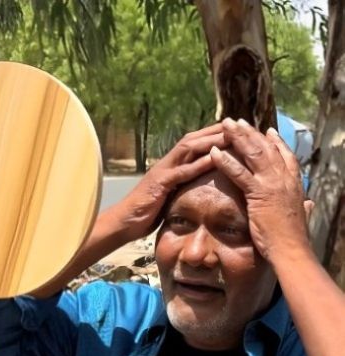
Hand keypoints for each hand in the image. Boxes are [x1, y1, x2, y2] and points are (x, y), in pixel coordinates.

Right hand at [110, 122, 226, 241]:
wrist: (123, 223)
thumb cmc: (145, 213)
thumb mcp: (168, 196)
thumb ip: (181, 186)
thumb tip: (198, 186)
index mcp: (170, 166)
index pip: (194, 143)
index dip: (214, 134)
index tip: (236, 130)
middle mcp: (167, 163)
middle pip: (194, 139)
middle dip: (216, 131)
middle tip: (240, 124)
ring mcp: (162, 171)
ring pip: (188, 148)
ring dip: (210, 140)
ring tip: (231, 135)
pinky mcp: (159, 184)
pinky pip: (181, 171)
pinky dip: (198, 163)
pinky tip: (215, 158)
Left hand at [209, 118, 312, 262]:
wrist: (292, 250)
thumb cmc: (293, 238)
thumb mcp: (299, 217)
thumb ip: (303, 207)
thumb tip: (308, 204)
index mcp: (294, 183)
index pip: (285, 155)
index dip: (274, 142)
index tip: (265, 130)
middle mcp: (284, 178)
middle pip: (266, 148)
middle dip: (250, 133)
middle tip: (236, 121)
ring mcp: (273, 184)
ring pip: (253, 154)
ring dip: (238, 138)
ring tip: (224, 126)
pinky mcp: (259, 193)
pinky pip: (240, 173)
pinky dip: (226, 161)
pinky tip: (214, 152)